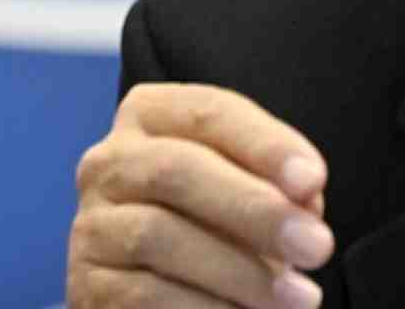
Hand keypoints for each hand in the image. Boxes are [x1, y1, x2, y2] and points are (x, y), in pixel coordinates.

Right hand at [68, 83, 333, 307]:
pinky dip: (205, 308)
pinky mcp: (87, 284)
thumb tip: (303, 202)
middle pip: (177, 171)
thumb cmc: (223, 217)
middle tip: (316, 247)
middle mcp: (110, 162)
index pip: (210, 114)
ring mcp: (92, 224)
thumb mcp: (254, 185)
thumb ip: (278, 183)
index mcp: (154, 116)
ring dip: (239, 271)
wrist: (171, 281)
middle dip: (255, 209)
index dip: (265, 145)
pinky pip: (142, 295)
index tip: (313, 181)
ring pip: (158, 237)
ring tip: (297, 297)